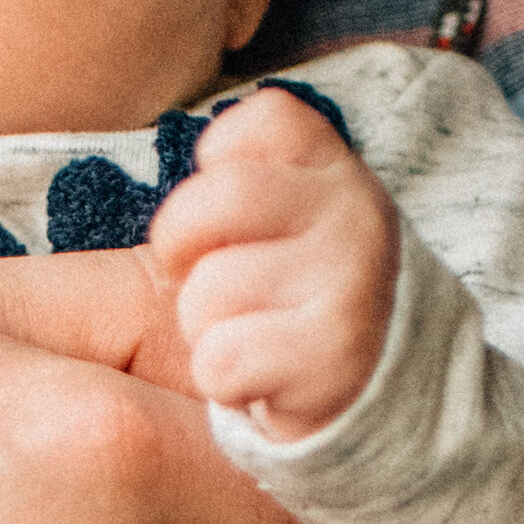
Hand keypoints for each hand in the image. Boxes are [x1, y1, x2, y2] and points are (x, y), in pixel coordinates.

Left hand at [149, 86, 401, 441]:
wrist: (384, 403)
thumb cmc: (297, 304)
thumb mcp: (286, 222)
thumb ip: (241, 180)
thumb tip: (139, 147)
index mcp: (337, 172)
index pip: (260, 120)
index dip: (217, 164)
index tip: (230, 216)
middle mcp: (357, 215)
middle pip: (215, 199)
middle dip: (186, 248)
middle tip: (217, 284)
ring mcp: (352, 285)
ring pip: (211, 290)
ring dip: (208, 327)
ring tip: (255, 337)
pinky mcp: (334, 358)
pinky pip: (222, 359)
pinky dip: (226, 381)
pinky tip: (265, 379)